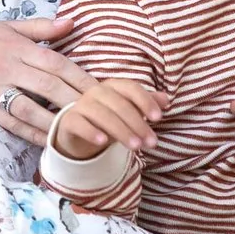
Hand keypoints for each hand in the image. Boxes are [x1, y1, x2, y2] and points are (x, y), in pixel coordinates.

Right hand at [0, 16, 106, 146]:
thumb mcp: (6, 26)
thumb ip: (40, 28)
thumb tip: (72, 22)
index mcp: (18, 46)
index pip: (58, 63)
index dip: (83, 79)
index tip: (107, 94)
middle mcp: (9, 66)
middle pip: (51, 87)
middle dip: (83, 104)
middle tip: (110, 121)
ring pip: (33, 109)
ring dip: (62, 124)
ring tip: (91, 138)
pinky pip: (12, 123)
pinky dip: (34, 135)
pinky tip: (54, 144)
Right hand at [49, 77, 168, 158]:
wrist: (78, 133)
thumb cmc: (109, 120)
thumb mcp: (130, 113)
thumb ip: (147, 104)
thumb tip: (166, 99)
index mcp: (112, 86)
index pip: (130, 87)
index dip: (145, 101)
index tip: (158, 118)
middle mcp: (95, 92)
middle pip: (118, 104)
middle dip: (137, 123)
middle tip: (151, 143)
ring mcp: (80, 105)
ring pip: (101, 114)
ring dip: (121, 130)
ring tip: (135, 147)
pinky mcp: (68, 121)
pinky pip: (79, 124)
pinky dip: (91, 131)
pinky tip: (103, 142)